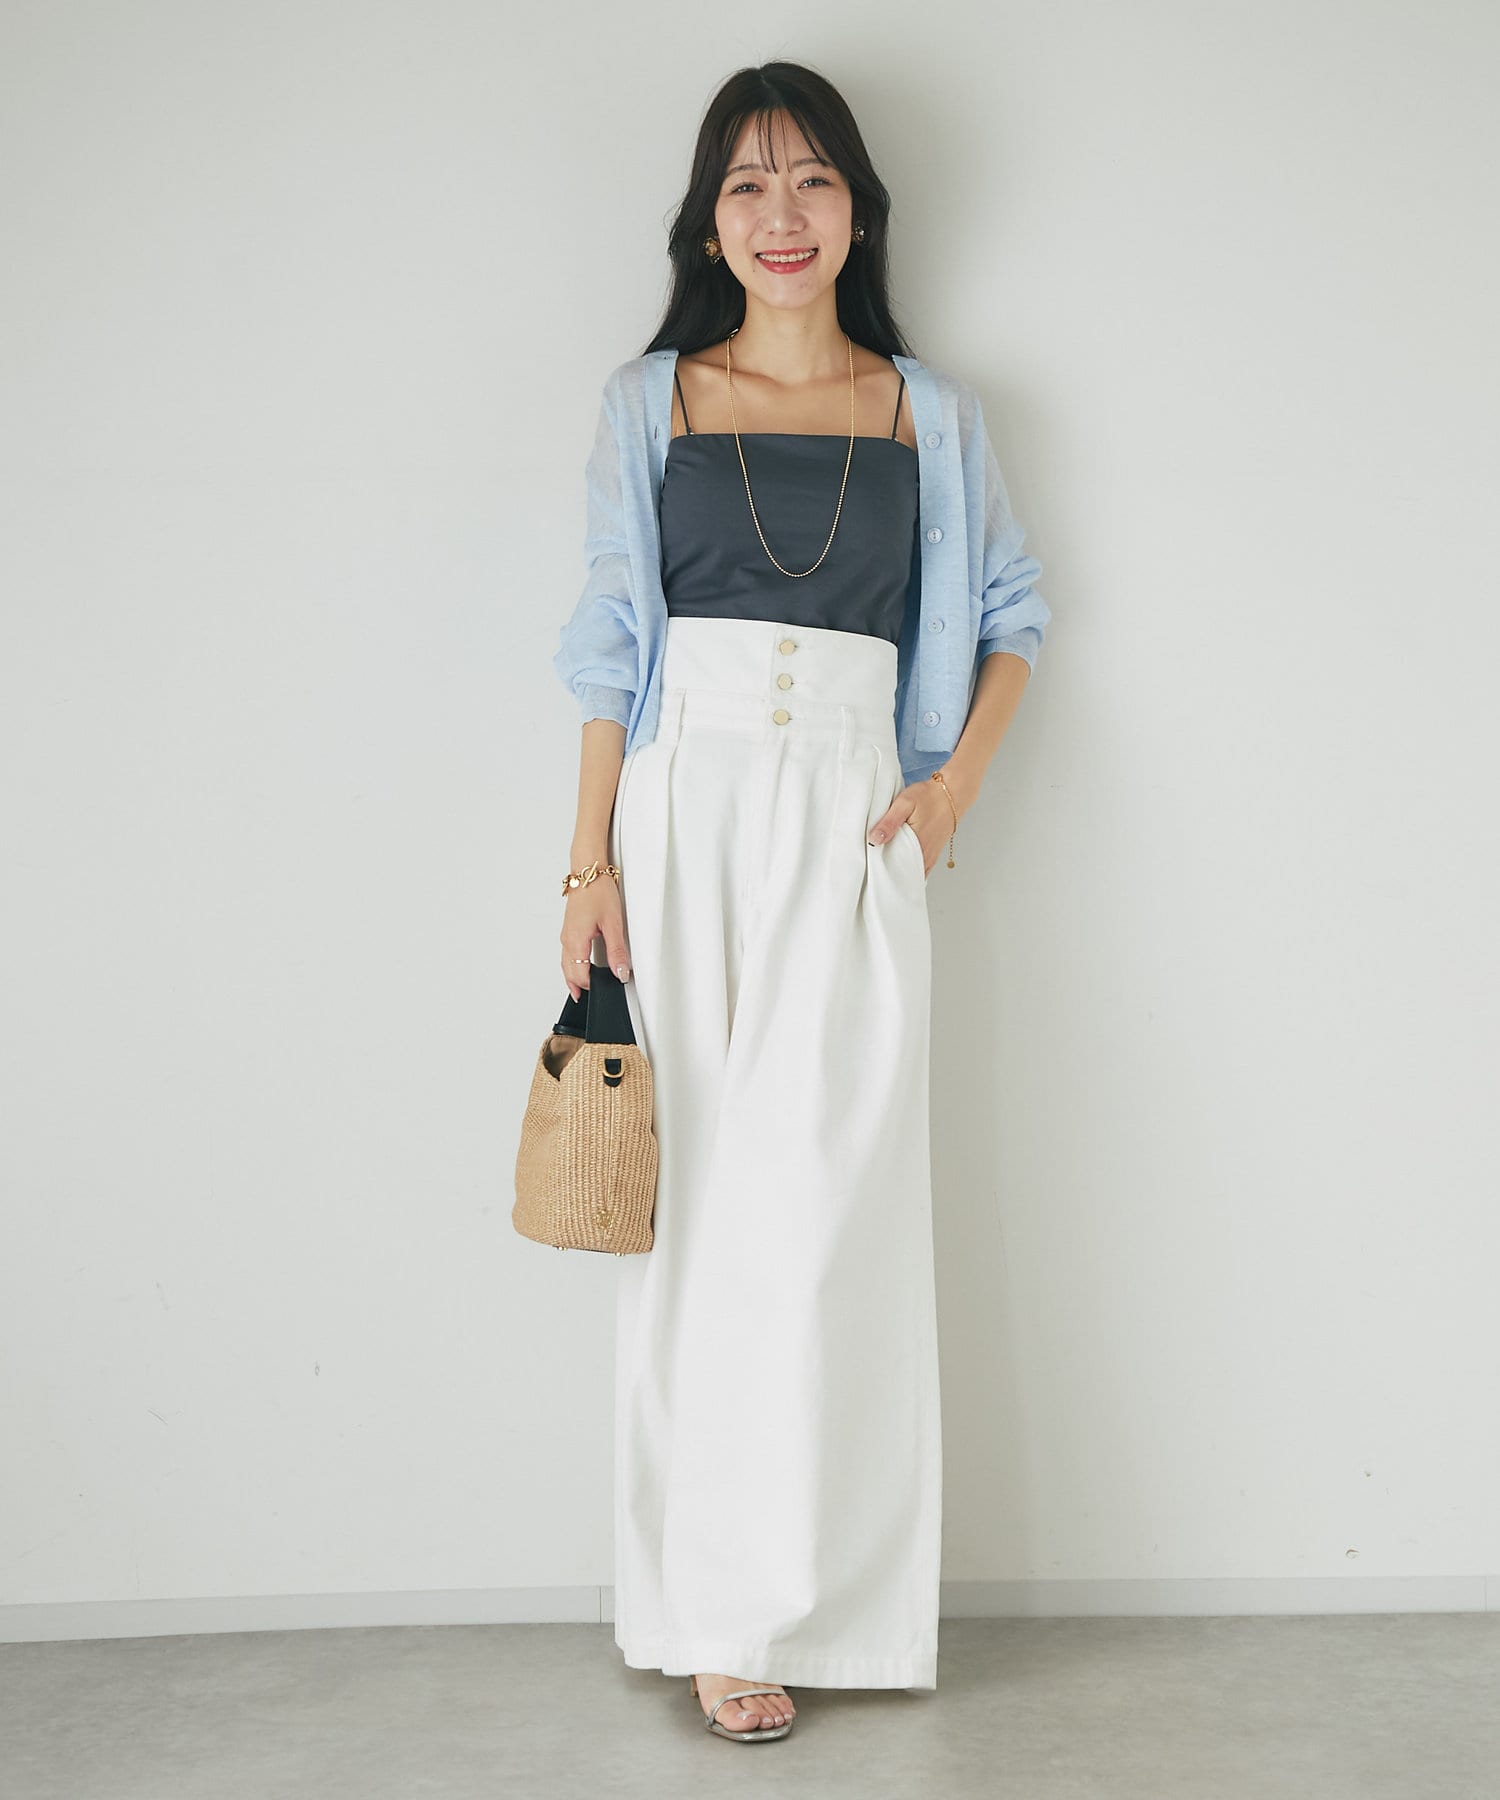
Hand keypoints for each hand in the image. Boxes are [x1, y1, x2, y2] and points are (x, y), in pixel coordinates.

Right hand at [561, 871, 629, 1000]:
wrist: (588, 872)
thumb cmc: (598, 892)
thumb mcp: (613, 924)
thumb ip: (617, 952)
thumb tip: (620, 972)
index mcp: (576, 941)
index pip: (580, 975)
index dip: (591, 986)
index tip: (603, 991)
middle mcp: (567, 940)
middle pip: (569, 973)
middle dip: (578, 986)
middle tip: (588, 998)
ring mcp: (566, 935)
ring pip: (566, 964)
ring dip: (573, 977)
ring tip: (581, 990)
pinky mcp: (569, 929)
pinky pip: (567, 954)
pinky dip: (571, 965)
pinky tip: (579, 967)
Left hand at [868, 765, 975, 875]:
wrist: (952, 793)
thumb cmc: (929, 796)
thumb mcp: (905, 803)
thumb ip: (889, 822)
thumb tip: (874, 839)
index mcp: (917, 846)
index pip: (895, 870)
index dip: (882, 871)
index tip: (871, 866)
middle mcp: (925, 855)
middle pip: (902, 874)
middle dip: (889, 872)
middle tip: (875, 866)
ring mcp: (930, 856)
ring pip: (911, 871)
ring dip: (899, 870)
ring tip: (885, 862)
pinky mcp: (933, 853)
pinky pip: (919, 867)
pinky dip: (908, 866)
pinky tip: (899, 860)